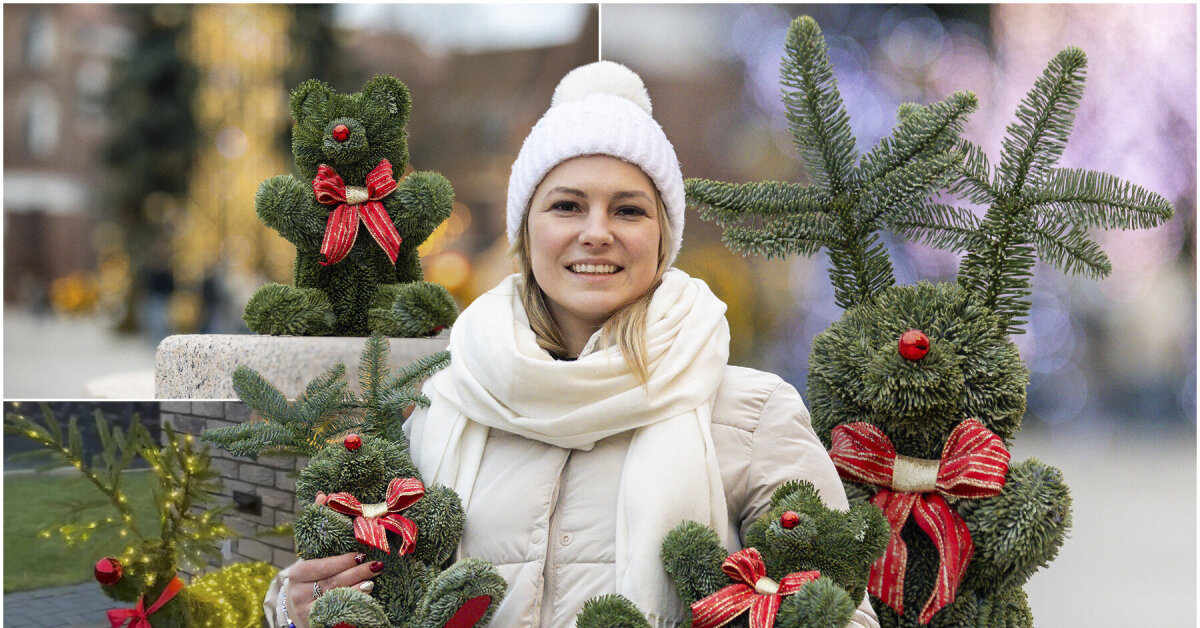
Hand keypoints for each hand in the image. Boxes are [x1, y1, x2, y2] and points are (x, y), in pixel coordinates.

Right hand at [286, 494, 383, 627]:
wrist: (296, 610)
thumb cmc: (308, 577)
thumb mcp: (310, 554)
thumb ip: (318, 527)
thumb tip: (322, 495)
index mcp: (297, 574)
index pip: (318, 567)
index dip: (339, 562)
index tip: (359, 555)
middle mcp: (299, 593)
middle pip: (331, 582)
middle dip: (355, 573)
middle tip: (376, 565)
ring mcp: (307, 611)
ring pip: (336, 598)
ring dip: (358, 587)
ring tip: (374, 578)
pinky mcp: (317, 622)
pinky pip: (337, 613)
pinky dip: (353, 603)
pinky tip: (366, 595)